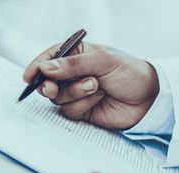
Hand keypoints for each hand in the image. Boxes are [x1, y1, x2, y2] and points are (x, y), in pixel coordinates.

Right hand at [23, 42, 158, 128]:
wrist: (148, 98)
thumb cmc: (129, 72)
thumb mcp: (102, 61)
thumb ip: (73, 64)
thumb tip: (45, 68)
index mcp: (77, 55)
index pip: (50, 58)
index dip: (37, 66)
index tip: (30, 75)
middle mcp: (73, 74)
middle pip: (47, 81)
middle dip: (48, 85)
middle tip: (52, 88)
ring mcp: (76, 93)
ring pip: (58, 97)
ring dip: (75, 93)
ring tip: (96, 86)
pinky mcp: (82, 110)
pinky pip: (69, 110)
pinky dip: (83, 105)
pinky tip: (99, 98)